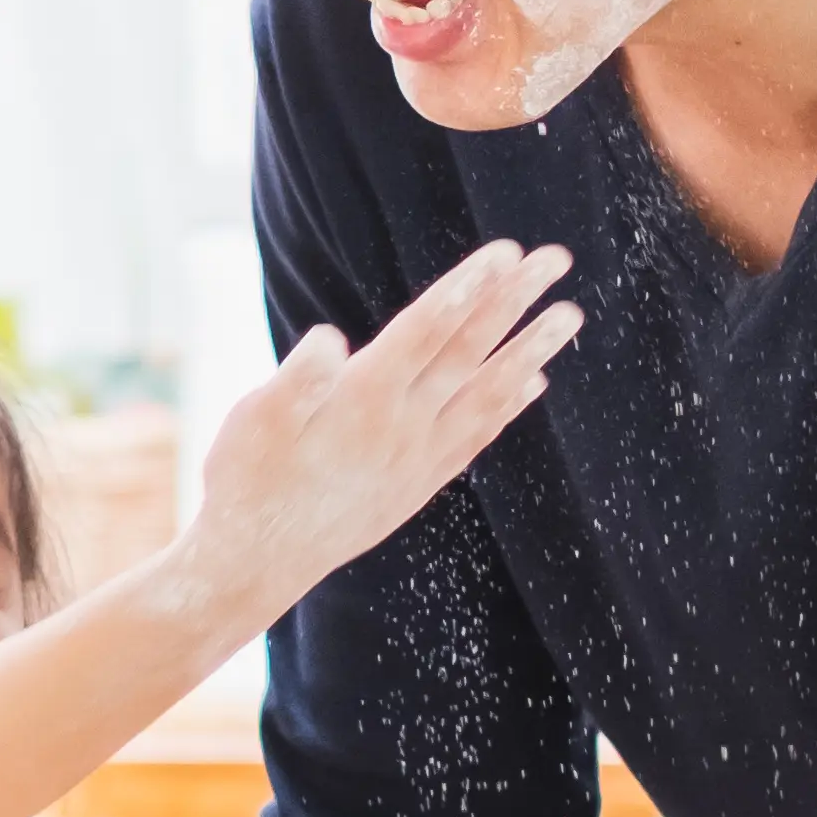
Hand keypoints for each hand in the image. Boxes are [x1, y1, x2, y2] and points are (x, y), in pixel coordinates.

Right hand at [180, 240, 581, 609]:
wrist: (259, 562)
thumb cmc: (246, 482)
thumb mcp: (251, 422)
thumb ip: (296, 380)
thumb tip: (329, 339)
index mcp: (361, 401)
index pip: (424, 333)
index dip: (466, 290)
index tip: (505, 253)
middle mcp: (402, 426)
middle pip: (468, 353)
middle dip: (513, 302)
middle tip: (555, 258)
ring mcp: (418, 457)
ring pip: (487, 394)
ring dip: (531, 351)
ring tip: (570, 316)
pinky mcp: (419, 482)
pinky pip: (477, 436)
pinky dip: (509, 405)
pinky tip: (533, 383)